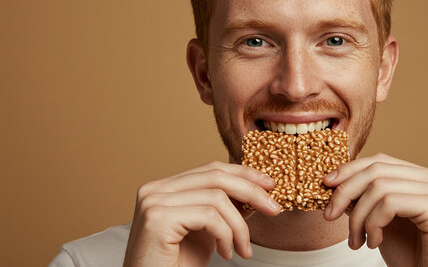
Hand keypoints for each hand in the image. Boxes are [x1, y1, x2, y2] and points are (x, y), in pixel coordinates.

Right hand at [123, 161, 281, 266]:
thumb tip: (259, 191)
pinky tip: (225, 253)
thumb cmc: (177, 266)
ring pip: (216, 198)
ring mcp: (153, 202)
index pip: (211, 169)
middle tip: (274, 209)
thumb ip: (224, 208)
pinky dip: (226, 235)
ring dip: (239, 226)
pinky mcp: (157, 219)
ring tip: (243, 249)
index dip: (244, 174)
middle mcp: (154, 189)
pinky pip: (209, 216)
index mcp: (164, 188)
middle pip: (215, 176)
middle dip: (251, 191)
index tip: (270, 186)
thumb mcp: (208, 231)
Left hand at [323, 153, 427, 266]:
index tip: (326, 186)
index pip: (380, 161)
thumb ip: (367, 201)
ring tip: (357, 241)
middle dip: (345, 191)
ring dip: (358, 216)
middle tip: (330, 215)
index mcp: (425, 179)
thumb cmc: (415, 258)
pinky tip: (374, 242)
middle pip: (376, 169)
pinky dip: (373, 223)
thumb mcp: (384, 224)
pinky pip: (390, 203)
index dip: (349, 170)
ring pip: (379, 187)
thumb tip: (336, 185)